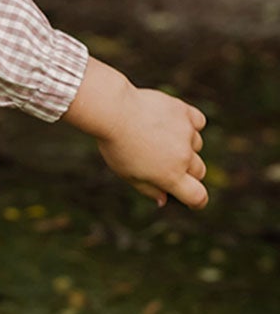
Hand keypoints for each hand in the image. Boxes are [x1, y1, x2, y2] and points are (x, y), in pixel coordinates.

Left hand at [96, 89, 206, 208]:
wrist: (114, 112)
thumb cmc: (116, 147)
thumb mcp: (128, 175)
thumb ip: (149, 190)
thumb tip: (163, 200)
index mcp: (170, 176)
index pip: (197, 196)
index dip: (197, 201)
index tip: (193, 200)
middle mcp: (183, 156)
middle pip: (199, 171)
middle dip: (187, 172)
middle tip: (165, 163)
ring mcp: (186, 133)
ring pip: (197, 145)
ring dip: (186, 146)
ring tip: (160, 138)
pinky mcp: (185, 112)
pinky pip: (198, 122)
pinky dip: (191, 125)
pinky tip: (174, 123)